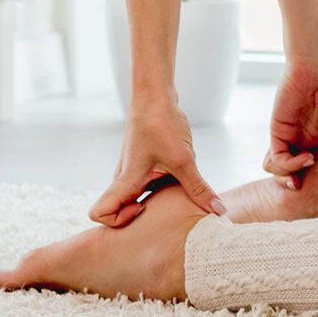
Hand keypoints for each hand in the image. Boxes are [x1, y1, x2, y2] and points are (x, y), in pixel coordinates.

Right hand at [90, 94, 228, 227]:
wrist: (156, 94)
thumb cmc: (161, 122)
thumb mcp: (184, 160)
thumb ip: (199, 189)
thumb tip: (218, 211)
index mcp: (126, 180)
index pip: (99, 214)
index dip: (117, 222)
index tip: (144, 210)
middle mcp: (124, 179)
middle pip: (118, 212)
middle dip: (139, 220)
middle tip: (165, 215)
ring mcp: (132, 172)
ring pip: (135, 200)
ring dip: (153, 205)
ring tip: (177, 201)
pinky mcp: (143, 165)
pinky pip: (146, 188)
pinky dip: (161, 192)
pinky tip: (181, 184)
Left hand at [264, 58, 317, 190]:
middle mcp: (306, 143)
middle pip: (297, 175)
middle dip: (301, 186)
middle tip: (310, 191)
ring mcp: (291, 139)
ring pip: (282, 171)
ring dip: (291, 178)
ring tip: (305, 172)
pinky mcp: (278, 132)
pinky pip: (276, 159)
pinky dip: (288, 166)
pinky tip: (306, 158)